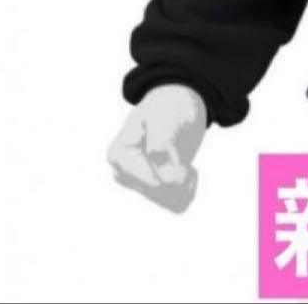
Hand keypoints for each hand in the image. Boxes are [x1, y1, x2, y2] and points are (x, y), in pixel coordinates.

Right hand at [107, 83, 206, 212]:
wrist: (180, 103)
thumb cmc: (169, 107)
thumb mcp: (166, 119)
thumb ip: (163, 148)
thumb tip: (167, 180)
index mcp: (119, 156)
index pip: (151, 183)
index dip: (174, 170)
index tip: (180, 151)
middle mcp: (124, 173)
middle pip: (160, 194)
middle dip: (180, 177)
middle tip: (185, 156)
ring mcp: (138, 182)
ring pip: (169, 201)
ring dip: (186, 185)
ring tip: (186, 164)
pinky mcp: (154, 187)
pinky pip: (175, 203)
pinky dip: (188, 190)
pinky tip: (187, 171)